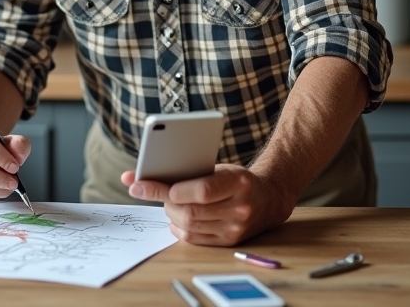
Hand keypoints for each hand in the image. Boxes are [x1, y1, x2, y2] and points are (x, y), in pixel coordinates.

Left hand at [120, 164, 296, 245]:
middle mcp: (240, 208)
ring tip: (166, 203)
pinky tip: (174, 219)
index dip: (171, 190)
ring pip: (190, 226)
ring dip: (170, 214)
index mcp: (238, 182)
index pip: (202, 190)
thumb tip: (141, 175)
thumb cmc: (235, 180)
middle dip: (163, 202)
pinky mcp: (230, 241)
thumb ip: (189, 172)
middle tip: (148, 192)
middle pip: (191, 211)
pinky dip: (179, 228)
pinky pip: (195, 239)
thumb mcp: (220, 168)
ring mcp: (236, 228)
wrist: (268, 199)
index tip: (145, 184)